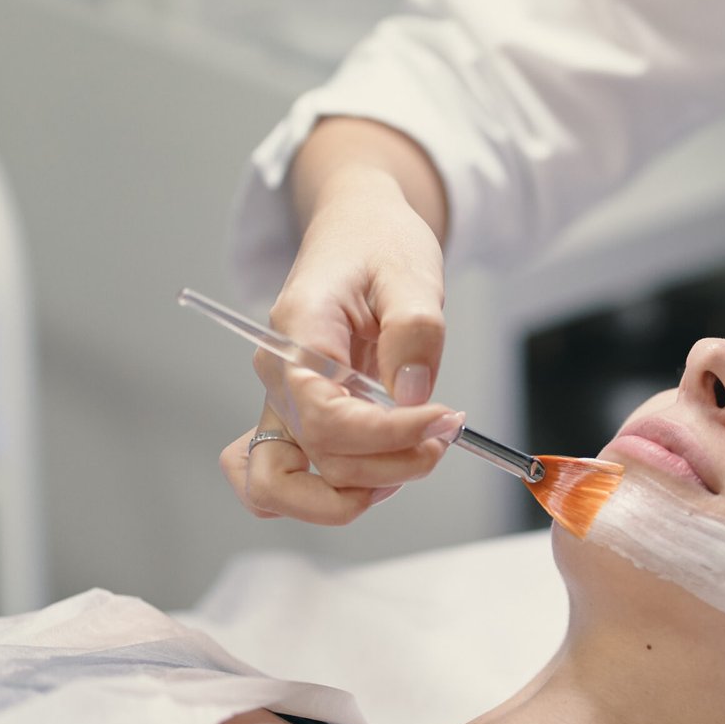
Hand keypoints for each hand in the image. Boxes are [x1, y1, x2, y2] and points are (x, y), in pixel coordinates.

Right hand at [247, 152, 456, 523]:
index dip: (389, 436)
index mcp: (297, 336)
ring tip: (416, 454)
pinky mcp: (297, 419)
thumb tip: (413, 396)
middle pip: (311, 462)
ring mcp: (281, 404)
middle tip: (442, 438)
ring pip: (285, 488)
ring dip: (357, 491)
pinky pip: (284, 481)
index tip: (446, 421)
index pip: (327, 419)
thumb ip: (414, 330)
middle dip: (387, 469)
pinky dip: (327, 494)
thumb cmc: (377, 243)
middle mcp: (278, 378)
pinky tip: (381, 471)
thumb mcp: (410, 270)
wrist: (356, 229)